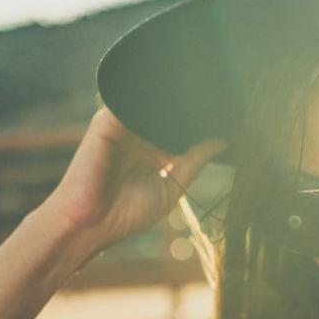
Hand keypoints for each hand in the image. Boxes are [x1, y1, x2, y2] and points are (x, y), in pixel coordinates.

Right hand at [41, 108, 226, 257]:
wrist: (90, 224)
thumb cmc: (126, 214)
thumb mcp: (172, 187)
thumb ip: (194, 161)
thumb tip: (223, 140)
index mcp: (154, 148)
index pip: (181, 126)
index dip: (202, 121)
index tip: (229, 113)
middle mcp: (138, 133)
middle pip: (169, 111)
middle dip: (191, 107)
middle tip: (222, 98)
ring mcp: (121, 125)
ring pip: (153, 104)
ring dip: (175, 101)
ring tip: (204, 94)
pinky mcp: (106, 121)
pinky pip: (133, 103)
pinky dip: (152, 102)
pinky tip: (176, 103)